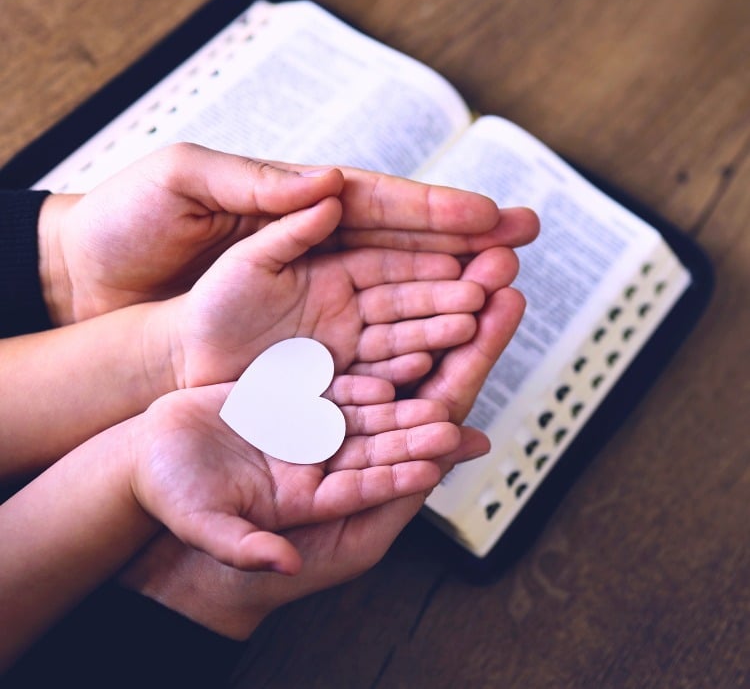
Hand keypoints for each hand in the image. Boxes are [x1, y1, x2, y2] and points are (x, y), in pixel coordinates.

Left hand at [38, 143, 538, 323]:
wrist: (99, 298)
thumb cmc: (131, 228)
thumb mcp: (185, 183)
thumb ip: (261, 185)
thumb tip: (332, 183)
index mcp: (300, 210)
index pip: (384, 208)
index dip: (440, 212)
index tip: (493, 214)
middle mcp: (322, 262)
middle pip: (409, 257)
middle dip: (467, 254)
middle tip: (520, 253)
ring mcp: (321, 313)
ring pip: (400, 307)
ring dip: (450, 305)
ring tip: (498, 303)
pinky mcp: (309, 358)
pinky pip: (370, 355)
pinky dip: (410, 354)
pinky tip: (446, 354)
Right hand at [129, 373, 471, 576]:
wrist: (149, 458)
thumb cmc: (176, 499)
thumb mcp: (210, 530)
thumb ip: (247, 547)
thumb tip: (283, 564)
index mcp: (304, 503)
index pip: (360, 492)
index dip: (395, 480)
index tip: (432, 469)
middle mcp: (313, 466)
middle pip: (372, 450)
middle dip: (411, 437)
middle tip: (451, 424)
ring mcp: (305, 431)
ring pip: (362, 415)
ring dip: (398, 403)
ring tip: (437, 388)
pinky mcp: (292, 400)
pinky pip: (334, 386)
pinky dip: (361, 376)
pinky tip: (391, 364)